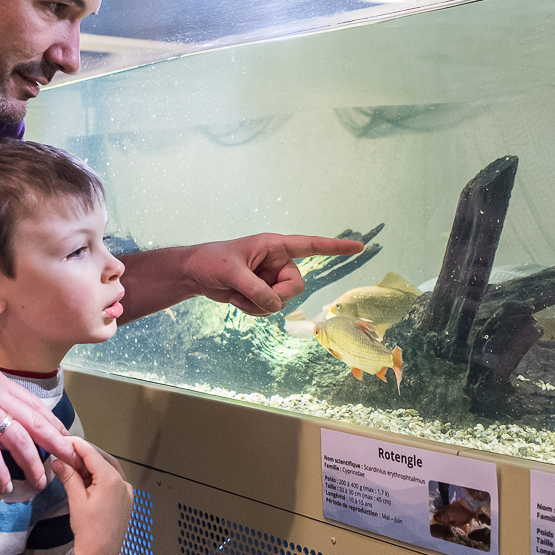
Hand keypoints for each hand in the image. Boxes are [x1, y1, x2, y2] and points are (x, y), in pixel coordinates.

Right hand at [52, 438, 134, 554]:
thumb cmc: (89, 530)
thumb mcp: (76, 500)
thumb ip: (68, 477)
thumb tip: (57, 461)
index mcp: (111, 479)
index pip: (91, 454)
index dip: (76, 445)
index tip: (63, 440)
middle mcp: (123, 482)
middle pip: (101, 460)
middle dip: (83, 456)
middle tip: (65, 454)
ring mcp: (127, 491)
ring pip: (108, 469)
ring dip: (91, 466)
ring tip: (73, 467)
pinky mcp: (126, 500)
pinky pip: (113, 481)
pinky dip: (100, 477)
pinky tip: (86, 480)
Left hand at [182, 233, 365, 315]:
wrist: (195, 274)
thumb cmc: (211, 262)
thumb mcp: (231, 273)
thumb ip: (255, 289)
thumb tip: (275, 305)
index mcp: (275, 246)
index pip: (311, 245)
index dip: (336, 247)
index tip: (359, 247)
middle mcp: (278, 261)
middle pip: (296, 286)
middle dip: (275, 296)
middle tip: (252, 295)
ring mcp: (272, 278)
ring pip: (283, 301)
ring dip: (260, 305)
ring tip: (238, 296)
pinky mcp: (264, 292)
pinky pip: (270, 308)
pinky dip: (254, 309)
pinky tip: (237, 301)